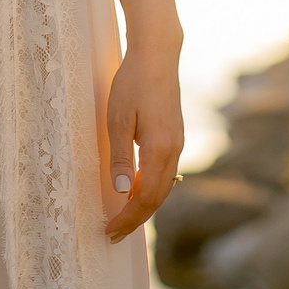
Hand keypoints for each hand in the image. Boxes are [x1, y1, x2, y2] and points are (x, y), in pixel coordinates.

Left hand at [102, 34, 183, 241]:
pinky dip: (151, 189)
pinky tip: (136, 190)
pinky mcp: (175, 135)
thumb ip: (120, 158)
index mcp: (160, 149)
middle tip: (113, 233)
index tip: (110, 231)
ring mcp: (178, 142)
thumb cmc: (133, 83)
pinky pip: (165, 173)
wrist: (157, 54)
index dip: (128, 218)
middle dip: (135, 219)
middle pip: (157, 197)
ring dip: (144, 205)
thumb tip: (120, 192)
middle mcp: (174, 150)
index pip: (145, 197)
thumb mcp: (118, 119)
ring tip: (122, 218)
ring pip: (163, 186)